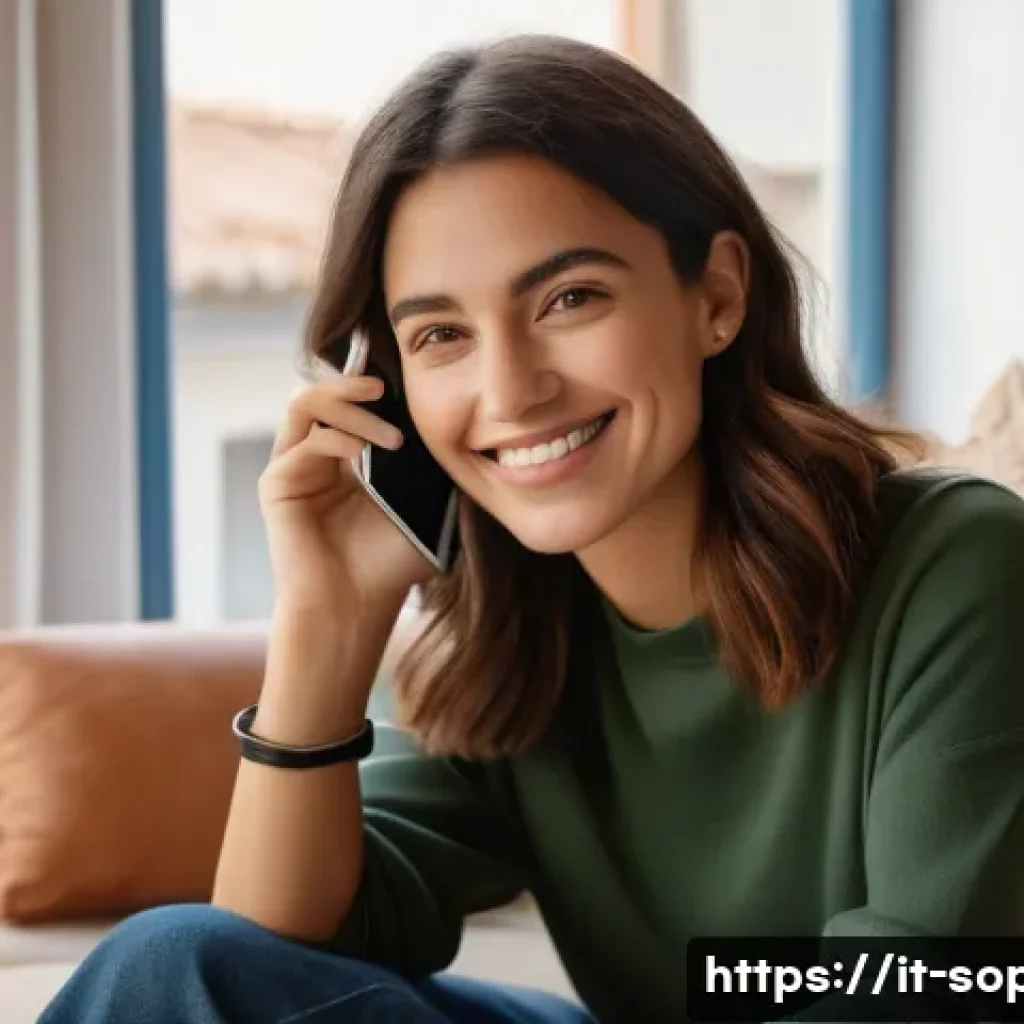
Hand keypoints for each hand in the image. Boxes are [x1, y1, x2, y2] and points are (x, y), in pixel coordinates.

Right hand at [259, 374, 435, 618]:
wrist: (356, 608)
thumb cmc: (390, 566)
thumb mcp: (421, 506)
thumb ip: (427, 466)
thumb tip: (455, 425)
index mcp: (343, 460)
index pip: (350, 404)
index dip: (371, 389)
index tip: (407, 383)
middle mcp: (312, 459)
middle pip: (323, 394)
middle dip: (353, 383)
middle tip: (385, 386)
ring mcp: (291, 469)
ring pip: (306, 405)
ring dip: (348, 407)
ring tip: (390, 434)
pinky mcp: (276, 486)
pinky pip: (303, 442)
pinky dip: (336, 438)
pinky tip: (365, 454)